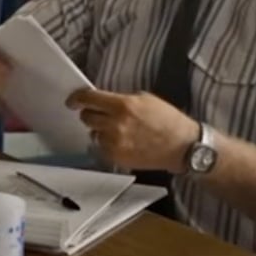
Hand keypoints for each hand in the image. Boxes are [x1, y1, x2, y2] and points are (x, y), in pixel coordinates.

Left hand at [67, 88, 199, 171]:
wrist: (182, 146)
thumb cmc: (168, 121)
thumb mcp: (145, 99)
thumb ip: (121, 99)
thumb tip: (102, 99)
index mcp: (123, 105)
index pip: (88, 99)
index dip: (77, 98)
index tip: (73, 100)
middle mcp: (116, 124)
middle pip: (86, 117)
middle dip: (90, 113)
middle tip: (99, 113)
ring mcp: (115, 143)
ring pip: (93, 133)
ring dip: (100, 130)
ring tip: (119, 130)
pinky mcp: (117, 157)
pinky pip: (101, 147)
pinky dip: (107, 144)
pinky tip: (123, 141)